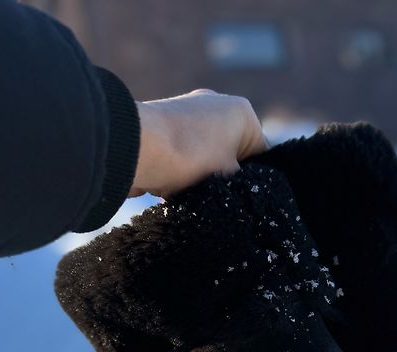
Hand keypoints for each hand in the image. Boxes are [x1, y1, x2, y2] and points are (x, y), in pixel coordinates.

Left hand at [129, 89, 267, 198]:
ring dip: (199, 182)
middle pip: (232, 158)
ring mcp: (188, 116)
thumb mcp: (229, 176)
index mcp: (242, 112)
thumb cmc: (189, 156)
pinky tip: (172, 188)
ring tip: (190, 192)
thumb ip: (244, 182)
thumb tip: (240, 190)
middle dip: (223, 181)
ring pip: (205, 162)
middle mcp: (217, 106)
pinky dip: (179, 176)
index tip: (244, 199)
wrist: (133, 149)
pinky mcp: (164, 129)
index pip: (263, 156)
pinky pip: (181, 160)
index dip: (256, 182)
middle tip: (216, 198)